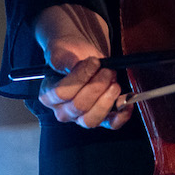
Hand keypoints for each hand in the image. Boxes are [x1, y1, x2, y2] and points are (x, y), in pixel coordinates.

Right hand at [34, 5, 133, 129]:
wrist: (83, 55)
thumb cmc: (70, 53)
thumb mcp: (62, 49)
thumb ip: (62, 57)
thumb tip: (71, 64)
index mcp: (48, 95)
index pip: (62, 93)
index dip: (80, 77)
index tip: (93, 62)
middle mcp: (63, 110)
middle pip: (79, 106)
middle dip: (96, 86)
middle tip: (107, 71)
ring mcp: (81, 117)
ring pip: (92, 119)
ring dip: (107, 100)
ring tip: (114, 82)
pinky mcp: (101, 118)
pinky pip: (111, 124)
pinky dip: (121, 115)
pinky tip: (126, 100)